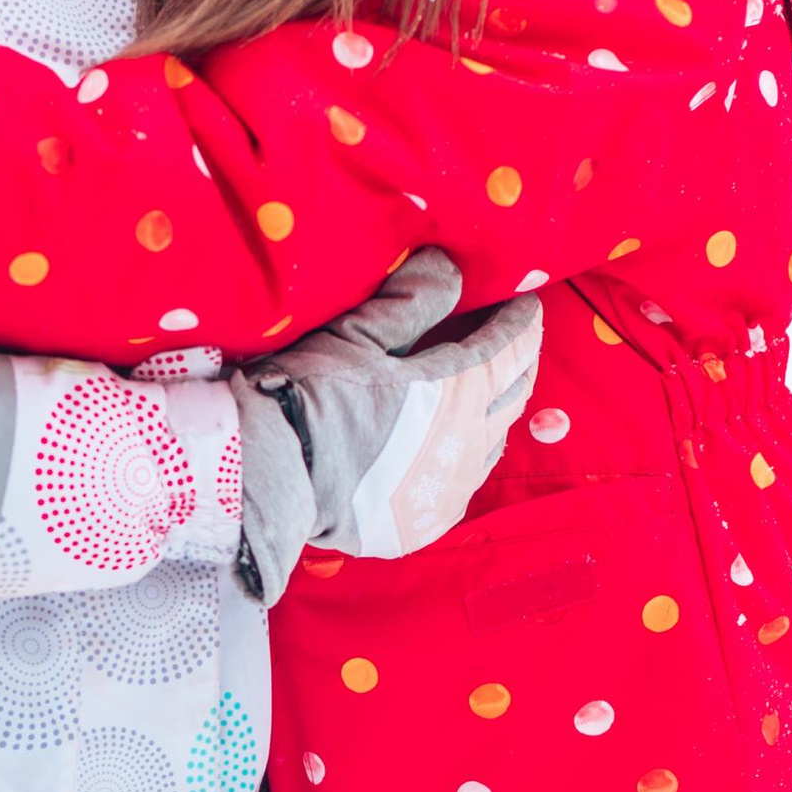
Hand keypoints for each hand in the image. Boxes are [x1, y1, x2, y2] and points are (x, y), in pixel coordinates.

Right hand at [231, 249, 544, 597]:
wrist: (268, 477)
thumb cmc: (309, 394)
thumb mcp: (356, 335)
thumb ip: (411, 300)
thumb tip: (451, 267)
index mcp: (457, 393)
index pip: (511, 349)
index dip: (521, 321)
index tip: (523, 301)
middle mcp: (467, 445)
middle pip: (513, 394)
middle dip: (517, 362)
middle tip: (509, 340)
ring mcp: (449, 489)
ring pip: (492, 441)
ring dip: (491, 410)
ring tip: (479, 390)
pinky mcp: (426, 524)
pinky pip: (462, 483)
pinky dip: (463, 456)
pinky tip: (447, 446)